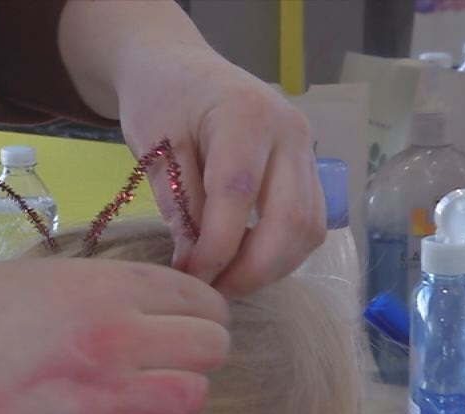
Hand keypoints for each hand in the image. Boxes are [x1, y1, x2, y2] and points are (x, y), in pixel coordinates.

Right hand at [0, 257, 229, 413]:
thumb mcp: (47, 273)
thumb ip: (109, 284)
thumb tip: (160, 301)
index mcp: (107, 287)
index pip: (200, 298)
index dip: (200, 310)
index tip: (184, 320)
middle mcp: (117, 337)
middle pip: (212, 348)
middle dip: (198, 350)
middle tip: (168, 355)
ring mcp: (104, 394)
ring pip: (192, 398)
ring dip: (175, 394)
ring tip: (144, 390)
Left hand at [60, 0, 326, 295]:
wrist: (180, 70)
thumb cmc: (161, 103)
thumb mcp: (155, 150)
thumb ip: (180, 205)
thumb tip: (197, 267)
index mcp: (245, 115)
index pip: (237, 194)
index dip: (216, 247)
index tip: (190, 278)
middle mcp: (290, 131)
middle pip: (290, 219)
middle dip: (252, 270)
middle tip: (213, 292)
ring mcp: (306, 150)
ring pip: (308, 228)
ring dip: (271, 268)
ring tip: (226, 281)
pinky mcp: (309, 169)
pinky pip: (309, 223)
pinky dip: (282, 253)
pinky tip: (245, 262)